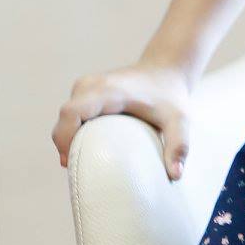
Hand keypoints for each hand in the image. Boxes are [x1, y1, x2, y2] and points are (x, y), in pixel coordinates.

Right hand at [52, 62, 193, 180]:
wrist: (166, 69)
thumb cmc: (171, 96)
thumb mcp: (180, 120)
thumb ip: (179, 146)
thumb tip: (175, 175)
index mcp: (108, 90)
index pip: (72, 112)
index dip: (65, 138)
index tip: (74, 162)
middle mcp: (92, 85)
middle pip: (64, 120)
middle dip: (67, 146)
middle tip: (83, 172)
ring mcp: (86, 87)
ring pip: (65, 119)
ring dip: (69, 142)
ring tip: (87, 164)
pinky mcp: (85, 93)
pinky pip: (70, 117)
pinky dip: (74, 134)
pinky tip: (89, 151)